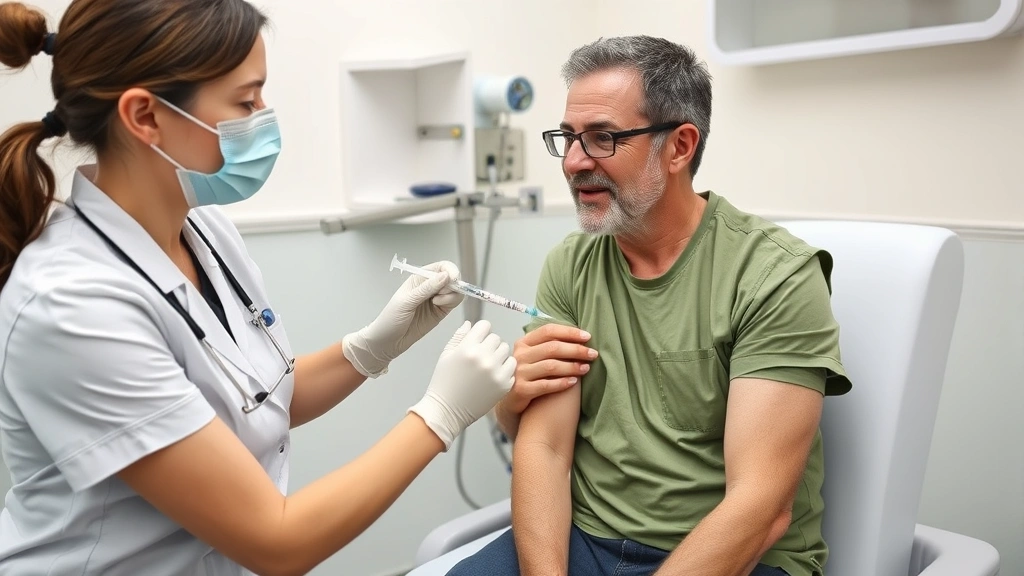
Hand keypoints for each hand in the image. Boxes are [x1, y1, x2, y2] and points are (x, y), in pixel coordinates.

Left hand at [342, 261, 463, 376]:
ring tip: (437, 302)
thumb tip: (445, 276)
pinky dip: (452, 302)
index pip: (440, 267)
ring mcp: (437, 299)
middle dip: (451, 284)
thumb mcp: (407, 301)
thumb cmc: (390, 319)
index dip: (449, 270)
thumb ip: (427, 288)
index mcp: (419, 278)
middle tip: (441, 293)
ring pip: (455, 290)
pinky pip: (454, 302)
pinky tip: (439, 306)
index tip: (453, 278)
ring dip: (451, 294)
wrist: (388, 342)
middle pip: (451, 277)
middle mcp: (430, 286)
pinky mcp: (441, 311)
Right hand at [409, 320, 515, 449]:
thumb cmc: (444, 383)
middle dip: (490, 345)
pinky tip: (493, 376)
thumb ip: (459, 337)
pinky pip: (512, 367)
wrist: (447, 411)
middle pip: (497, 338)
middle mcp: (483, 358)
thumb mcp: (446, 355)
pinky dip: (505, 370)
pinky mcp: (504, 385)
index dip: (481, 332)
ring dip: (499, 356)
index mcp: (467, 348)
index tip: (478, 340)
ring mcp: (495, 372)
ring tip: (488, 366)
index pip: (485, 326)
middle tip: (482, 357)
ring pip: (506, 351)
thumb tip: (470, 324)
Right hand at [497, 324, 596, 430]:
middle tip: (593, 354)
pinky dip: (562, 383)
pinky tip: (574, 382)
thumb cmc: (530, 374)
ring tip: (586, 368)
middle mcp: (520, 355)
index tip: (588, 337)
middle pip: (552, 348)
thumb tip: (580, 336)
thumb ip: (550, 345)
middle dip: (576, 350)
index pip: (548, 331)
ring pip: (551, 366)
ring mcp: (519, 373)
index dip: (569, 332)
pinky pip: (545, 385)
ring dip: (572, 366)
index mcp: (524, 342)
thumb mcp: (534, 355)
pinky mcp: (521, 390)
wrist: (511, 399)